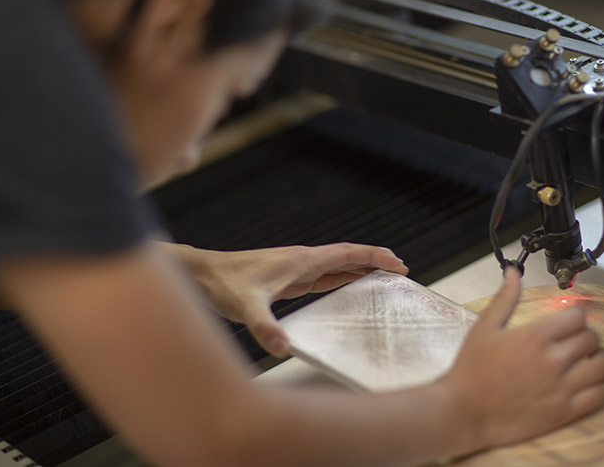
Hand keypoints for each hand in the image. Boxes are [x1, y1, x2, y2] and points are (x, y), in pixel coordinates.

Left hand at [167, 242, 407, 356]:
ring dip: (360, 270)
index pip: (347, 254)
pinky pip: (323, 277)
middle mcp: (302, 261)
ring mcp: (295, 269)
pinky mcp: (287, 279)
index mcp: (301, 261)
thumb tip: (283, 349)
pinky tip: (348, 287)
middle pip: (347, 257)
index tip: (398, 264)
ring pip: (336, 266)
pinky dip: (341, 279)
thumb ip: (264, 327)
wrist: (202, 274)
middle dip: (375, 263)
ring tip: (384, 280)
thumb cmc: (223, 284)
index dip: (374, 256)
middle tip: (401, 274)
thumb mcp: (246, 307)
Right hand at [442, 268, 603, 453]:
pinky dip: (602, 385)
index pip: (577, 316)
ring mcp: (562, 387)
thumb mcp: (484, 328)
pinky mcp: (565, 411)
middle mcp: (553, 360)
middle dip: (585, 336)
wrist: (465, 411)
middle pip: (592, 338)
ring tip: (585, 360)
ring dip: (598, 358)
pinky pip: (601, 394)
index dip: (573, 316)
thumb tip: (513, 273)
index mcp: (535, 336)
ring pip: (603, 365)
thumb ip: (505, 299)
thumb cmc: (472, 369)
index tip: (566, 322)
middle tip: (573, 341)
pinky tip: (589, 382)